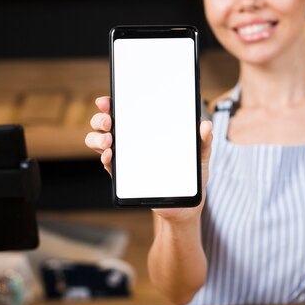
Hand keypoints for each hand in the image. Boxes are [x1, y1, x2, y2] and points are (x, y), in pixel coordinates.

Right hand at [84, 96, 212, 221]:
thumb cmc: (191, 173)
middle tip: (109, 121)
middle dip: (101, 119)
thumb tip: (206, 126)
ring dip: (98, 138)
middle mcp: (132, 140)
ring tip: (110, 140)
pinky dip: (106, 159)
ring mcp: (126, 158)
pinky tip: (111, 155)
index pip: (125, 111)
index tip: (108, 101)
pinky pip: (109, 165)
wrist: (186, 204)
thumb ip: (204, 140)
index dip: (112, 104)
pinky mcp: (125, 176)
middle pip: (105, 124)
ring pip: (100, 142)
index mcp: (148, 129)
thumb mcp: (201, 155)